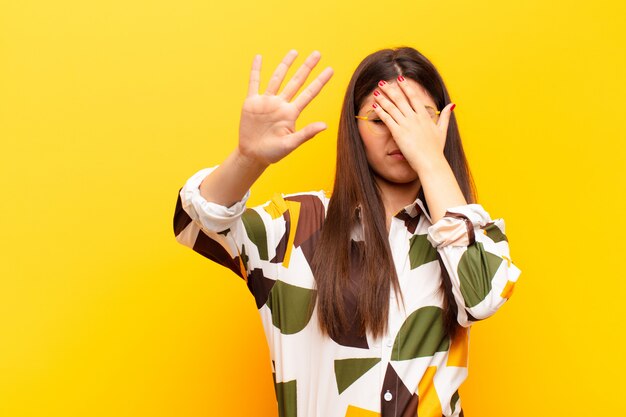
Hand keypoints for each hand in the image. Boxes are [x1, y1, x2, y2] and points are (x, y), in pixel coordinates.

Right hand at [238, 49, 333, 165]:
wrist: (253, 155)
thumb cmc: (273, 153)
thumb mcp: (291, 144)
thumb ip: (306, 133)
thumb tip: (325, 125)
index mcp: (292, 113)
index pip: (309, 94)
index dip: (320, 81)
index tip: (330, 70)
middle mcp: (281, 104)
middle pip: (296, 81)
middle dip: (307, 67)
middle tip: (317, 53)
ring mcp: (266, 102)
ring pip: (277, 78)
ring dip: (285, 65)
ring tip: (294, 52)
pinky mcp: (252, 103)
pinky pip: (254, 83)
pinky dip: (256, 70)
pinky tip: (259, 57)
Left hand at [370, 77, 454, 169]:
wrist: (431, 162)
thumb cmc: (436, 150)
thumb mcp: (442, 131)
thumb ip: (445, 116)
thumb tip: (452, 104)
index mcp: (425, 117)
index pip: (414, 97)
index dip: (407, 87)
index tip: (401, 79)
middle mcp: (415, 118)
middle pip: (401, 99)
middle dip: (391, 89)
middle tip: (383, 81)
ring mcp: (406, 125)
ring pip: (392, 107)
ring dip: (383, 98)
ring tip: (376, 91)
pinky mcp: (398, 133)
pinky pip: (387, 119)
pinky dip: (380, 111)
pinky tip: (374, 105)